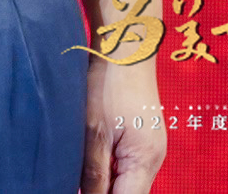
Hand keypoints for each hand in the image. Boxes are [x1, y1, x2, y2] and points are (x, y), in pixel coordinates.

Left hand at [82, 60, 165, 192]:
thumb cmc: (109, 85)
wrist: (125, 48)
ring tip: (79, 177)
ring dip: (105, 183)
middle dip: (101, 193)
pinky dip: (109, 170)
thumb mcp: (94, 132)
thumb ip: (93, 172)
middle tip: (74, 184)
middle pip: (128, 193)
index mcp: (144, 160)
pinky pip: (126, 166)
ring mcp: (149, 148)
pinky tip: (90, 163)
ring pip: (127, 181)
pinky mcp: (141, 138)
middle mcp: (153, 159)